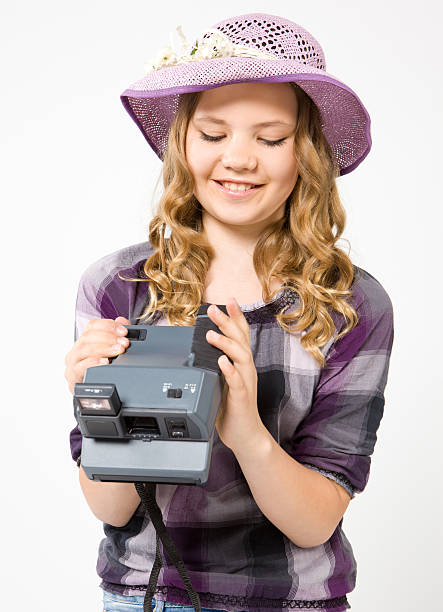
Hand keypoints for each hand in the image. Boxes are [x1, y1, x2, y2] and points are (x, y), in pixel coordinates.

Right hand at [64, 316, 130, 394]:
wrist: (90, 397)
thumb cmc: (98, 372)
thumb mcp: (108, 352)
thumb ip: (115, 335)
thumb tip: (122, 321)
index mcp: (84, 342)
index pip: (93, 326)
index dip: (109, 325)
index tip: (124, 331)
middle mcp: (76, 351)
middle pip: (89, 336)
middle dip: (109, 337)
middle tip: (124, 342)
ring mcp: (72, 364)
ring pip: (85, 349)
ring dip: (104, 348)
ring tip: (119, 350)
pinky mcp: (73, 378)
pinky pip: (81, 367)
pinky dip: (94, 362)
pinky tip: (105, 362)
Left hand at [205, 298, 264, 453]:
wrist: (245, 435)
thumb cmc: (233, 408)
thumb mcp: (223, 380)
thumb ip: (217, 365)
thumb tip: (202, 348)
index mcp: (241, 364)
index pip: (241, 335)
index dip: (236, 317)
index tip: (228, 300)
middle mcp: (246, 369)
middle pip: (240, 339)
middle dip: (228, 322)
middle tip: (213, 308)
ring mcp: (245, 382)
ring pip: (240, 356)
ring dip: (226, 343)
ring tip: (211, 334)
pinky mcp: (242, 397)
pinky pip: (237, 381)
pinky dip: (229, 370)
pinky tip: (221, 362)